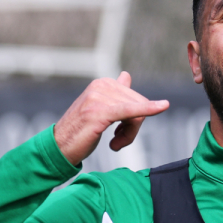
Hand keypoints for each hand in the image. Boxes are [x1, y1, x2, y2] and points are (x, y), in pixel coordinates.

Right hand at [54, 72, 168, 164]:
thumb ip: (115, 93)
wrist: (59, 147)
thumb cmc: (81, 131)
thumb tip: (126, 75)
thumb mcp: (99, 109)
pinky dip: (148, 109)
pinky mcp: (99, 112)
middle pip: (139, 104)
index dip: (135, 119)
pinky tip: (163, 106)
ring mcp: (99, 98)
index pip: (136, 98)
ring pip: (136, 114)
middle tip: (117, 142)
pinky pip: (131, 111)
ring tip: (114, 143)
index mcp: (103, 83)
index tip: (120, 132)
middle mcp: (101, 86)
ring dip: (129, 135)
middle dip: (133, 128)